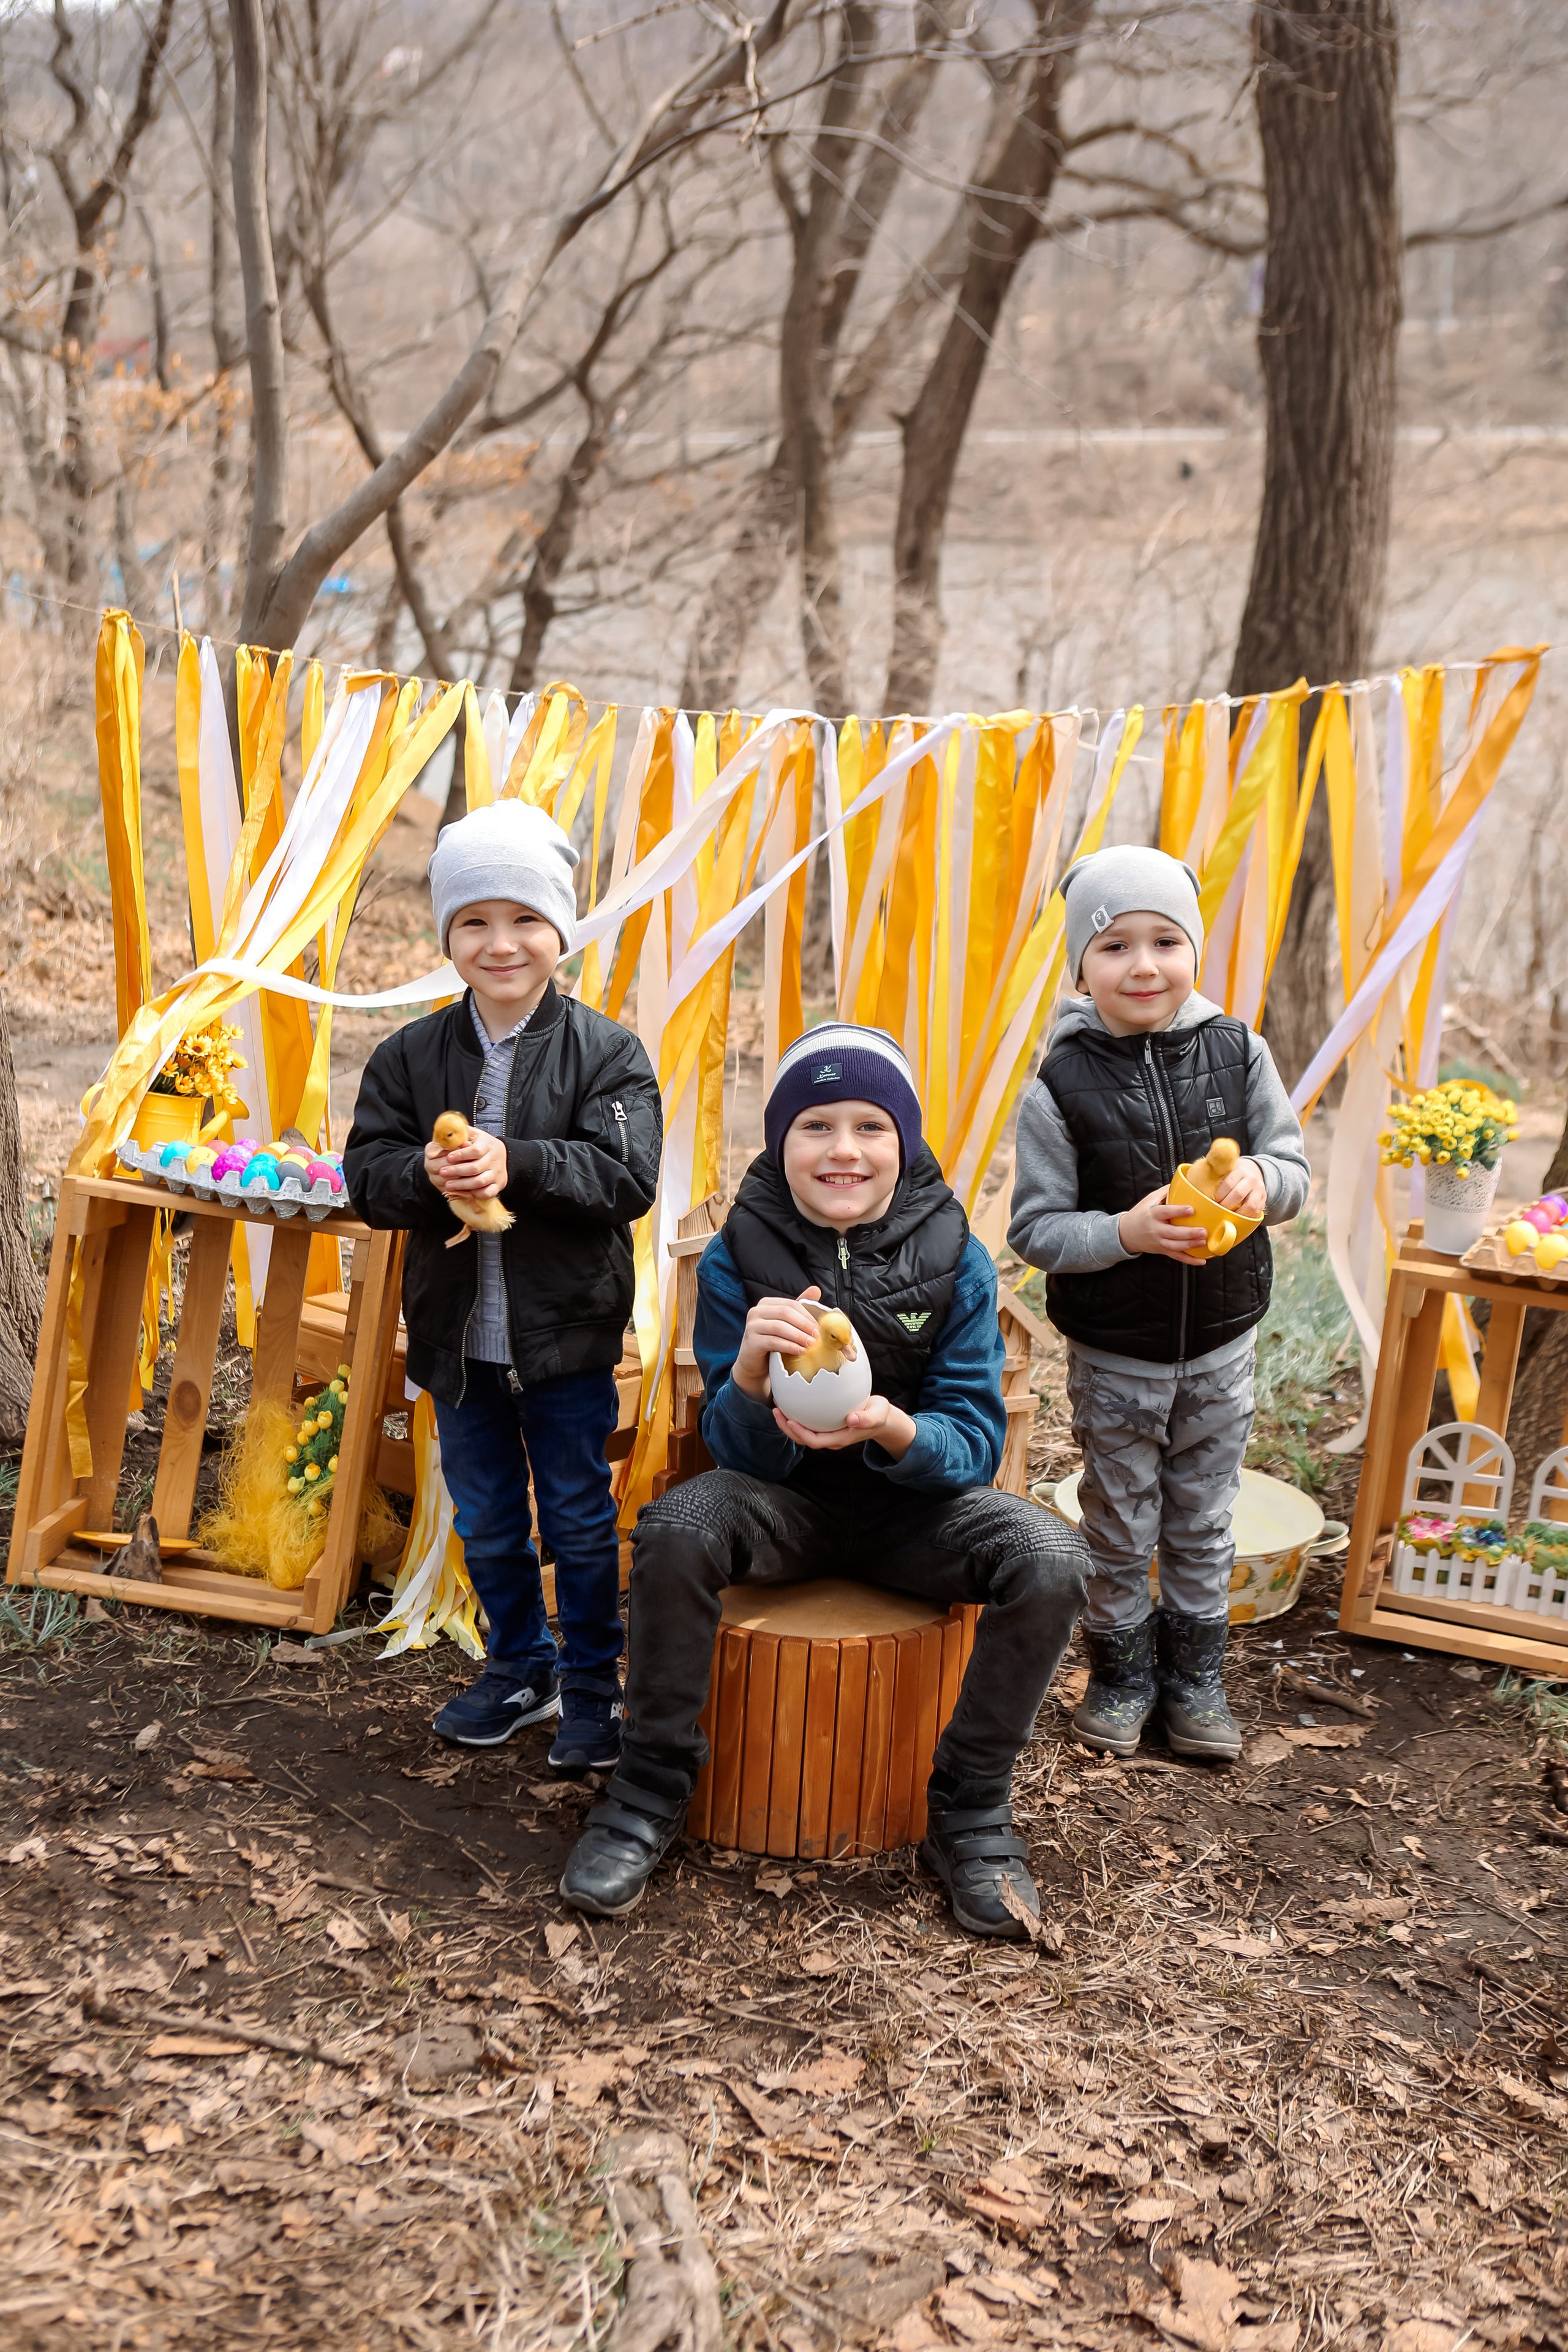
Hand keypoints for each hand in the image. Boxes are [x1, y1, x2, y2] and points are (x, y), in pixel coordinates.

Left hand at [424, 1126, 507, 1199]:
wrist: (501, 1154)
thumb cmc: (481, 1144)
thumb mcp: (472, 1134)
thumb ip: (458, 1133)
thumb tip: (443, 1136)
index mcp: (488, 1144)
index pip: (475, 1151)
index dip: (461, 1155)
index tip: (448, 1157)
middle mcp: (495, 1159)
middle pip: (475, 1168)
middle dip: (456, 1171)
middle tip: (442, 1172)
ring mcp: (497, 1173)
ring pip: (480, 1182)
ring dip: (462, 1184)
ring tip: (448, 1184)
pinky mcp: (498, 1184)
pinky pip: (487, 1192)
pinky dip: (475, 1193)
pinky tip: (464, 1192)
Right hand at [732, 1286, 824, 1399]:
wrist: (754, 1364)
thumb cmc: (771, 1342)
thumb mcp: (785, 1324)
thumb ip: (798, 1309)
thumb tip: (816, 1290)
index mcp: (766, 1304)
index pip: (791, 1304)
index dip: (807, 1315)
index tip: (818, 1328)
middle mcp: (756, 1311)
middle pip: (785, 1313)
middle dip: (804, 1325)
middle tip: (816, 1336)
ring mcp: (752, 1326)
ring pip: (779, 1327)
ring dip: (798, 1336)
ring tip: (810, 1344)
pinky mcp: (751, 1341)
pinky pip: (773, 1341)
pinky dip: (789, 1346)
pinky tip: (799, 1351)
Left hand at [773, 1393, 915, 1459]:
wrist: (881, 1418)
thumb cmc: (879, 1415)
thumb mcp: (877, 1414)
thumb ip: (866, 1418)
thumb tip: (852, 1419)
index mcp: (840, 1438)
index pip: (814, 1440)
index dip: (800, 1433)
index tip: (789, 1419)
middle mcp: (830, 1438)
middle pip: (803, 1439)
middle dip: (787, 1427)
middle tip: (776, 1410)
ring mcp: (827, 1433)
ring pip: (802, 1432)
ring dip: (788, 1421)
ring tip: (777, 1405)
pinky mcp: (825, 1425)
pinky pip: (807, 1423)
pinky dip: (796, 1414)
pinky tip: (790, 1400)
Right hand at [1119, 1185, 1206, 1258]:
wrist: (1126, 1233)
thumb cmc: (1140, 1215)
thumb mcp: (1149, 1200)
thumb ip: (1165, 1192)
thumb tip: (1183, 1183)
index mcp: (1153, 1215)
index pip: (1166, 1212)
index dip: (1178, 1211)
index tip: (1191, 1209)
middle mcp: (1156, 1230)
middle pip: (1173, 1233)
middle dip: (1189, 1233)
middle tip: (1203, 1231)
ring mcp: (1159, 1242)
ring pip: (1175, 1246)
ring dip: (1190, 1246)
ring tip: (1203, 1242)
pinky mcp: (1162, 1251)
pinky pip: (1177, 1257)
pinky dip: (1189, 1260)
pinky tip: (1201, 1261)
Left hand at [1214, 1156, 1266, 1217]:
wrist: (1254, 1170)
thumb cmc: (1234, 1173)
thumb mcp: (1226, 1169)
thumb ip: (1215, 1173)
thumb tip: (1191, 1184)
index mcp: (1239, 1170)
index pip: (1229, 1182)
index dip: (1220, 1194)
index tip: (1214, 1200)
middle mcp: (1250, 1179)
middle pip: (1238, 1194)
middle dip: (1226, 1204)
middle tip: (1219, 1208)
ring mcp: (1259, 1189)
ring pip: (1250, 1205)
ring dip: (1238, 1213)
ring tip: (1229, 1215)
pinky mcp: (1264, 1199)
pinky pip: (1257, 1211)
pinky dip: (1247, 1217)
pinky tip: (1238, 1217)